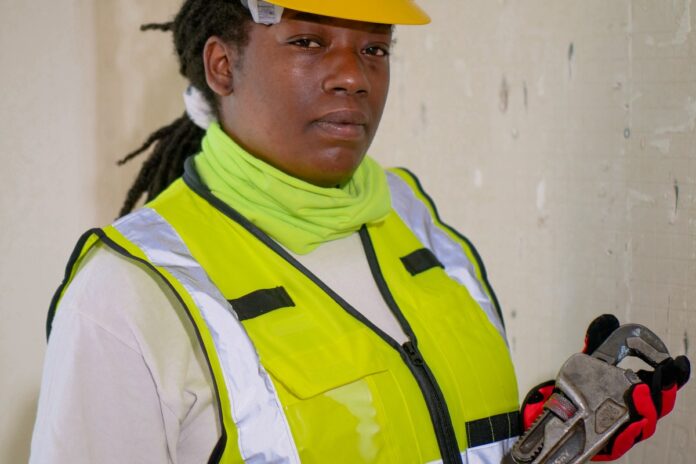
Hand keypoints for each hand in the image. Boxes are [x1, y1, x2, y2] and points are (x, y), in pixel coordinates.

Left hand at [519, 314, 689, 460]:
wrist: (559, 417)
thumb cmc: (583, 391)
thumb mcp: (588, 363)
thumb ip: (598, 343)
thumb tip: (608, 319)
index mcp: (638, 393)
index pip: (663, 385)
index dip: (675, 375)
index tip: (679, 362)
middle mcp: (637, 412)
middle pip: (661, 405)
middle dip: (666, 389)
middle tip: (665, 373)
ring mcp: (626, 430)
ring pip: (646, 424)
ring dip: (648, 408)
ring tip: (641, 390)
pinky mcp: (610, 445)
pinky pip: (623, 442)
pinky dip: (629, 432)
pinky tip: (632, 422)